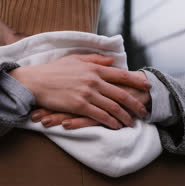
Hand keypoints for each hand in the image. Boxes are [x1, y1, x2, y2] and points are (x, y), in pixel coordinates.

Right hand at [9, 54, 150, 128]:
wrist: (36, 81)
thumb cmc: (54, 70)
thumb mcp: (75, 59)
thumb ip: (95, 59)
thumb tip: (112, 60)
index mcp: (94, 68)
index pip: (121, 75)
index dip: (137, 81)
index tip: (148, 86)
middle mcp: (94, 80)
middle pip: (121, 94)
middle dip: (135, 103)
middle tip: (144, 111)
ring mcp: (87, 93)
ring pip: (113, 107)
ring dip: (125, 116)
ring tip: (132, 122)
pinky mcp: (79, 106)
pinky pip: (100, 115)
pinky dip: (111, 122)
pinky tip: (116, 126)